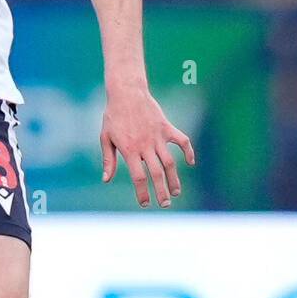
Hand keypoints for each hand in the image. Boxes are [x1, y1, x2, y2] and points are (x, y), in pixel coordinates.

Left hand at [100, 85, 194, 207]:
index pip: (138, 178)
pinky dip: (189, 152)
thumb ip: (108, 160)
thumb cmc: (113, 116)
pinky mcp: (167, 128)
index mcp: (129, 150)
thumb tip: (105, 180)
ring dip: (175, 179)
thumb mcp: (106, 138)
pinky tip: (190, 162)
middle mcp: (145, 145)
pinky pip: (182, 141)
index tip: (145, 204)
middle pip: (156, 174)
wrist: (127, 93)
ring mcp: (158, 137)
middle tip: (165, 204)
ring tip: (176, 192)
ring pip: (170, 162)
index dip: (142, 193)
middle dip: (162, 192)